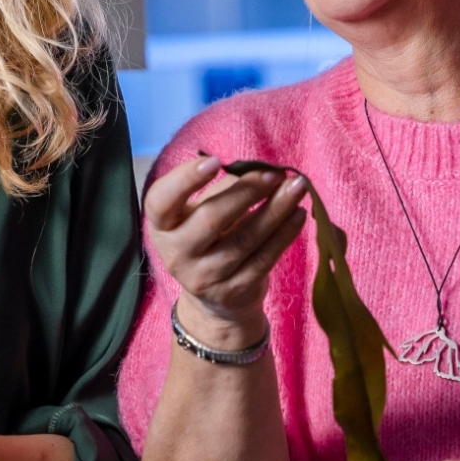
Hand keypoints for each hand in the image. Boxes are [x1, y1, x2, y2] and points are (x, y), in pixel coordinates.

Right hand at [145, 154, 307, 350]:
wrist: (214, 299)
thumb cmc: (206, 238)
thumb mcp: (199, 212)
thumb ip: (221, 189)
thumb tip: (259, 170)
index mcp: (162, 226)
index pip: (161, 201)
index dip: (185, 179)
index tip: (215, 161)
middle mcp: (176, 253)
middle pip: (211, 218)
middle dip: (247, 192)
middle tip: (276, 174)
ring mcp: (205, 277)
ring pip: (244, 239)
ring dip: (275, 210)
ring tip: (297, 187)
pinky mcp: (234, 291)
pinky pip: (264, 259)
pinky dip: (284, 234)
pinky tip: (298, 214)